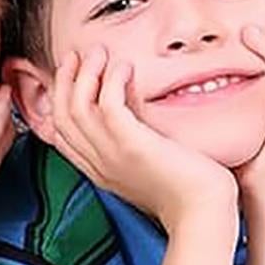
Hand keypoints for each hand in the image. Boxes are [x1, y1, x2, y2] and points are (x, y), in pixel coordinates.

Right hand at [36, 46, 235, 230]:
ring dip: (86, 73)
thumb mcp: (148, 165)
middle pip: (62, 115)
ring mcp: (113, 156)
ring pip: (78, 107)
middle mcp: (99, 164)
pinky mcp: (132, 146)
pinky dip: (111, 80)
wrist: (204, 212)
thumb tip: (131, 115)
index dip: (60, 98)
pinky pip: (108, 105)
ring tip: (98, 52)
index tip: (72, 73)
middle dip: (65, 80)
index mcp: (100, 170)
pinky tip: (124, 67)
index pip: (62, 132)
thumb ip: (132, 144)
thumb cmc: (187, 189)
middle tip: (78, 55)